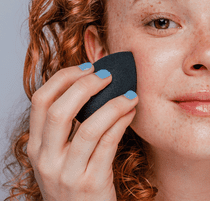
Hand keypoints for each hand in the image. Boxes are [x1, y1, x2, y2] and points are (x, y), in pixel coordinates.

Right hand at [27, 64, 137, 200]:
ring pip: (89, 127)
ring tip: (130, 94)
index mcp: (37, 146)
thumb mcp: (61, 155)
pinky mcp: (91, 183)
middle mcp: (46, 159)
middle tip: (106, 75)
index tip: (86, 68)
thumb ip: (67, 127)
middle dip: (85, 85)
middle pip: (60, 110)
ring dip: (113, 104)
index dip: (64, 78)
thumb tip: (91, 87)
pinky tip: (130, 112)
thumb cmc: (76, 180)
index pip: (40, 101)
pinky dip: (121, 121)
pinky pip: (108, 143)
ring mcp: (67, 173)